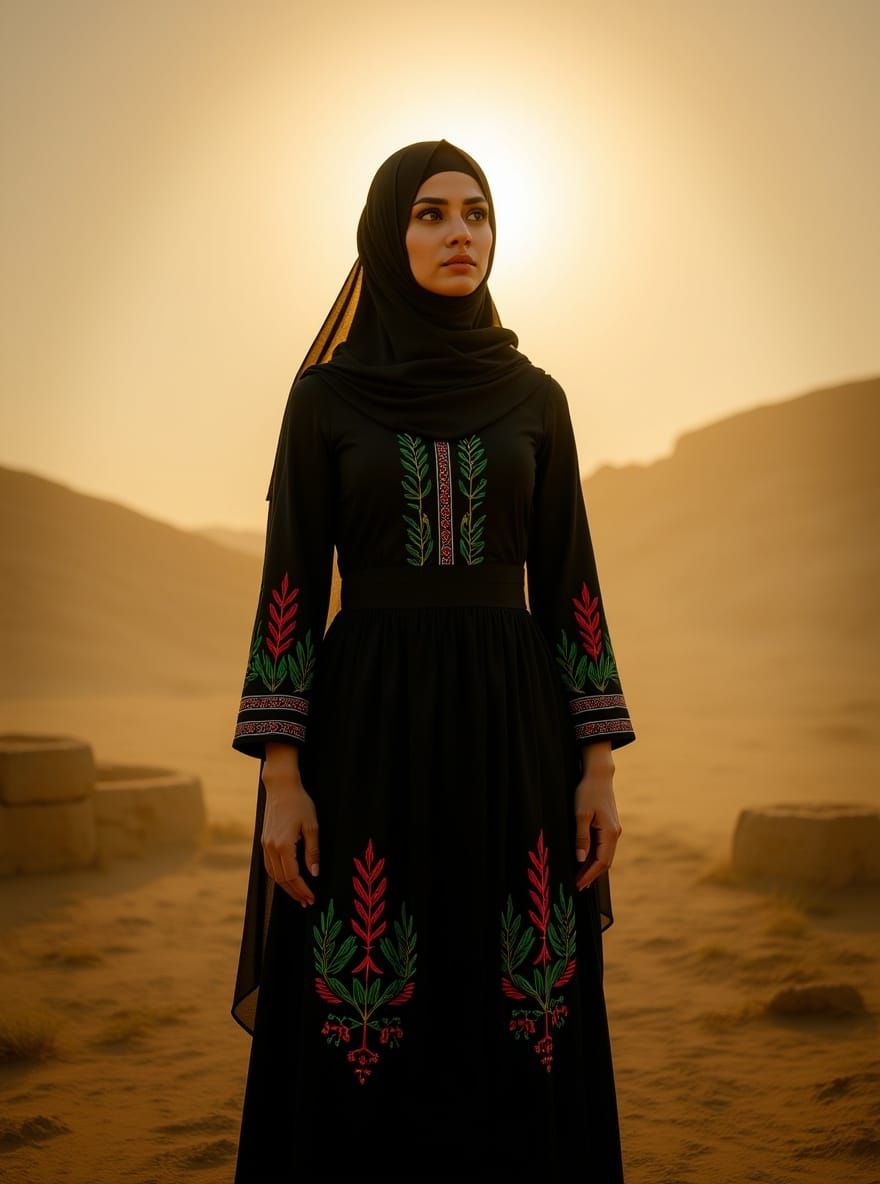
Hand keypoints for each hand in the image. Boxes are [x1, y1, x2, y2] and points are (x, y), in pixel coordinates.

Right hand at [260, 781, 319, 907]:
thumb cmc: (300, 804)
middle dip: (295, 892)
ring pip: (273, 874)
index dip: (302, 889)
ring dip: (285, 887)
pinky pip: (268, 865)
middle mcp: (271, 848)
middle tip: (307, 902)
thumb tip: (314, 873)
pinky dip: (277, 876)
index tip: (312, 898)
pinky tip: (286, 880)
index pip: (292, 875)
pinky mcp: (264, 841)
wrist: (281, 787)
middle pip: (281, 879)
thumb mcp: (312, 826)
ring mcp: (265, 845)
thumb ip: (312, 851)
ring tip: (298, 895)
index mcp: (283, 845)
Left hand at [573, 743, 621, 891]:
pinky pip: (602, 846)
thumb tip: (580, 859)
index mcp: (610, 833)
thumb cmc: (588, 792)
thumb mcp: (580, 814)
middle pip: (605, 861)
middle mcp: (615, 834)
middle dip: (591, 874)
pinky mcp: (608, 826)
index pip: (601, 861)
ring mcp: (613, 830)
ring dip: (592, 866)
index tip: (578, 884)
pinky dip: (593, 856)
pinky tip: (583, 860)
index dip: (589, 874)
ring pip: (604, 855)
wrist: (598, 775)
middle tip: (576, 886)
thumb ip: (581, 837)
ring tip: (578, 876)